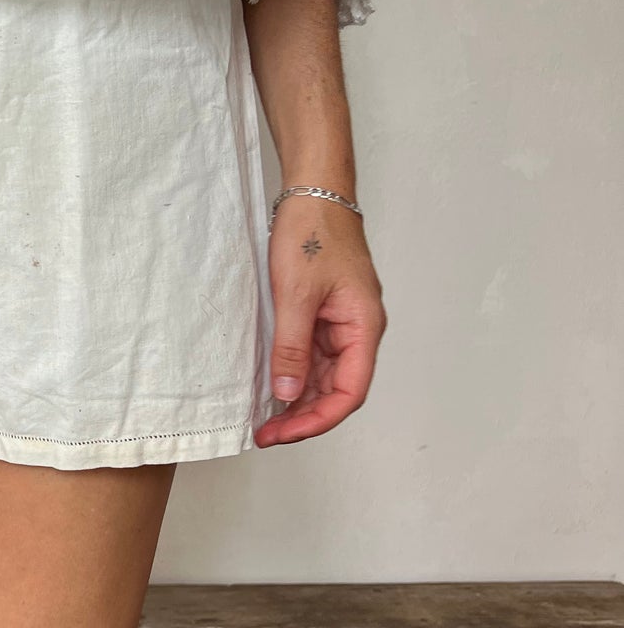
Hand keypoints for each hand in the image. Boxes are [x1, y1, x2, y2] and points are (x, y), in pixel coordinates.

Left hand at [255, 196, 385, 446]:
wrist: (314, 193)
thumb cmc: (312, 233)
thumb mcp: (296, 294)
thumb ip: (291, 347)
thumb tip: (286, 394)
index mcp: (363, 327)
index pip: (349, 392)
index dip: (318, 419)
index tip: (284, 433)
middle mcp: (357, 331)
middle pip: (336, 390)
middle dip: (302, 416)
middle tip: (265, 434)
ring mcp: (339, 325)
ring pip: (322, 377)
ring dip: (296, 401)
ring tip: (263, 420)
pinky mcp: (323, 316)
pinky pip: (311, 357)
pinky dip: (292, 376)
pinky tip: (269, 389)